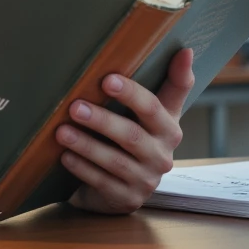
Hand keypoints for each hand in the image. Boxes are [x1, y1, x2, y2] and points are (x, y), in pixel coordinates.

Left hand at [58, 48, 193, 214]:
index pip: (154, 107)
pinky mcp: (127, 199)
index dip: (134, 94)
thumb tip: (186, 49)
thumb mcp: (153, 112)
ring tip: (61, 131)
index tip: (109, 79)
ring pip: (114, 161)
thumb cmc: (136, 136)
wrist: (125, 183)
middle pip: (132, 136)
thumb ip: (171, 83)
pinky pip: (102, 182)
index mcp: (169, 128)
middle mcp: (162, 156)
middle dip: (102, 120)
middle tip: (74, 106)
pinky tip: (65, 156)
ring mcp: (146, 181)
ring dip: (86, 145)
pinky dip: (82, 168)